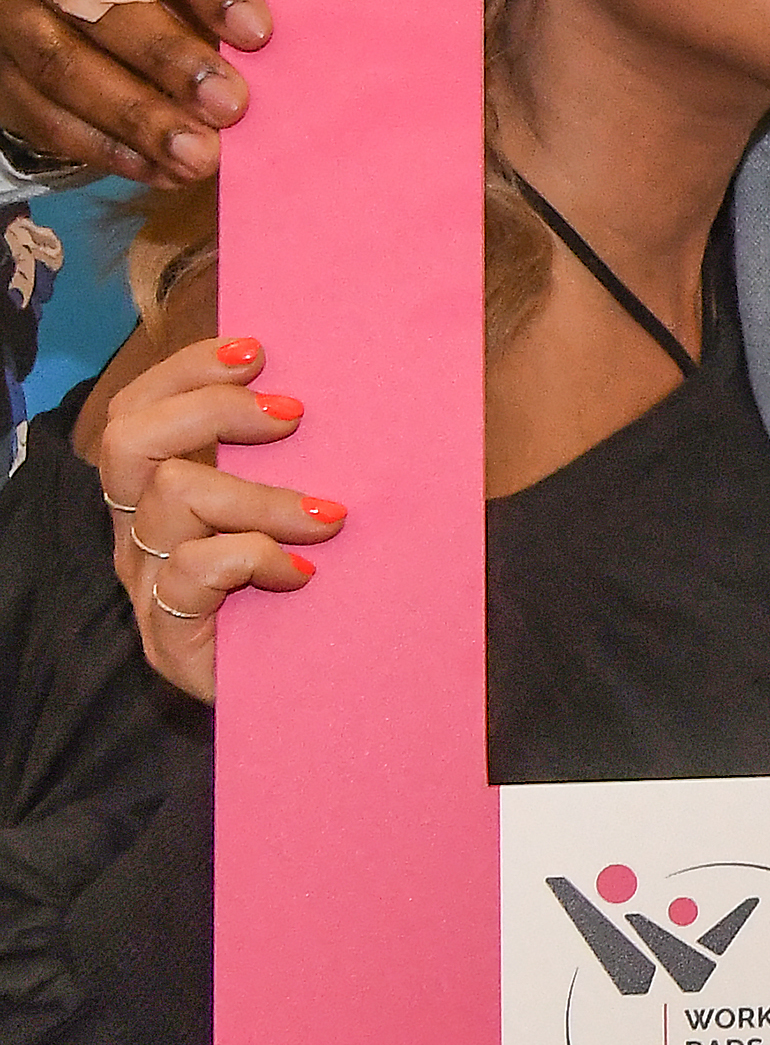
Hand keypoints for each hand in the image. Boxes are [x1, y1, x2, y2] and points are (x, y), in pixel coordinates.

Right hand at [0, 0, 265, 182]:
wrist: (67, 6)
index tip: (259, 32)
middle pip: (102, 5)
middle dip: (171, 59)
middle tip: (233, 105)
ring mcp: (14, 20)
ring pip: (67, 69)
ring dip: (139, 118)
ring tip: (202, 155)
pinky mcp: (2, 81)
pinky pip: (49, 120)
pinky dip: (110, 150)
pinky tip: (164, 170)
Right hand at [98, 335, 330, 701]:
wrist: (330, 693)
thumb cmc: (329, 585)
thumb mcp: (318, 504)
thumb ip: (314, 452)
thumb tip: (364, 375)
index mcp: (167, 489)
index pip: (140, 409)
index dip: (185, 371)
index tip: (258, 351)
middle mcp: (144, 532)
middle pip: (130, 440)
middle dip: (212, 410)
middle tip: (292, 417)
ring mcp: (151, 584)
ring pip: (171, 495)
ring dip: (262, 495)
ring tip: (329, 518)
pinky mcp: (170, 638)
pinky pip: (193, 571)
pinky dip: (255, 558)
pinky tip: (302, 573)